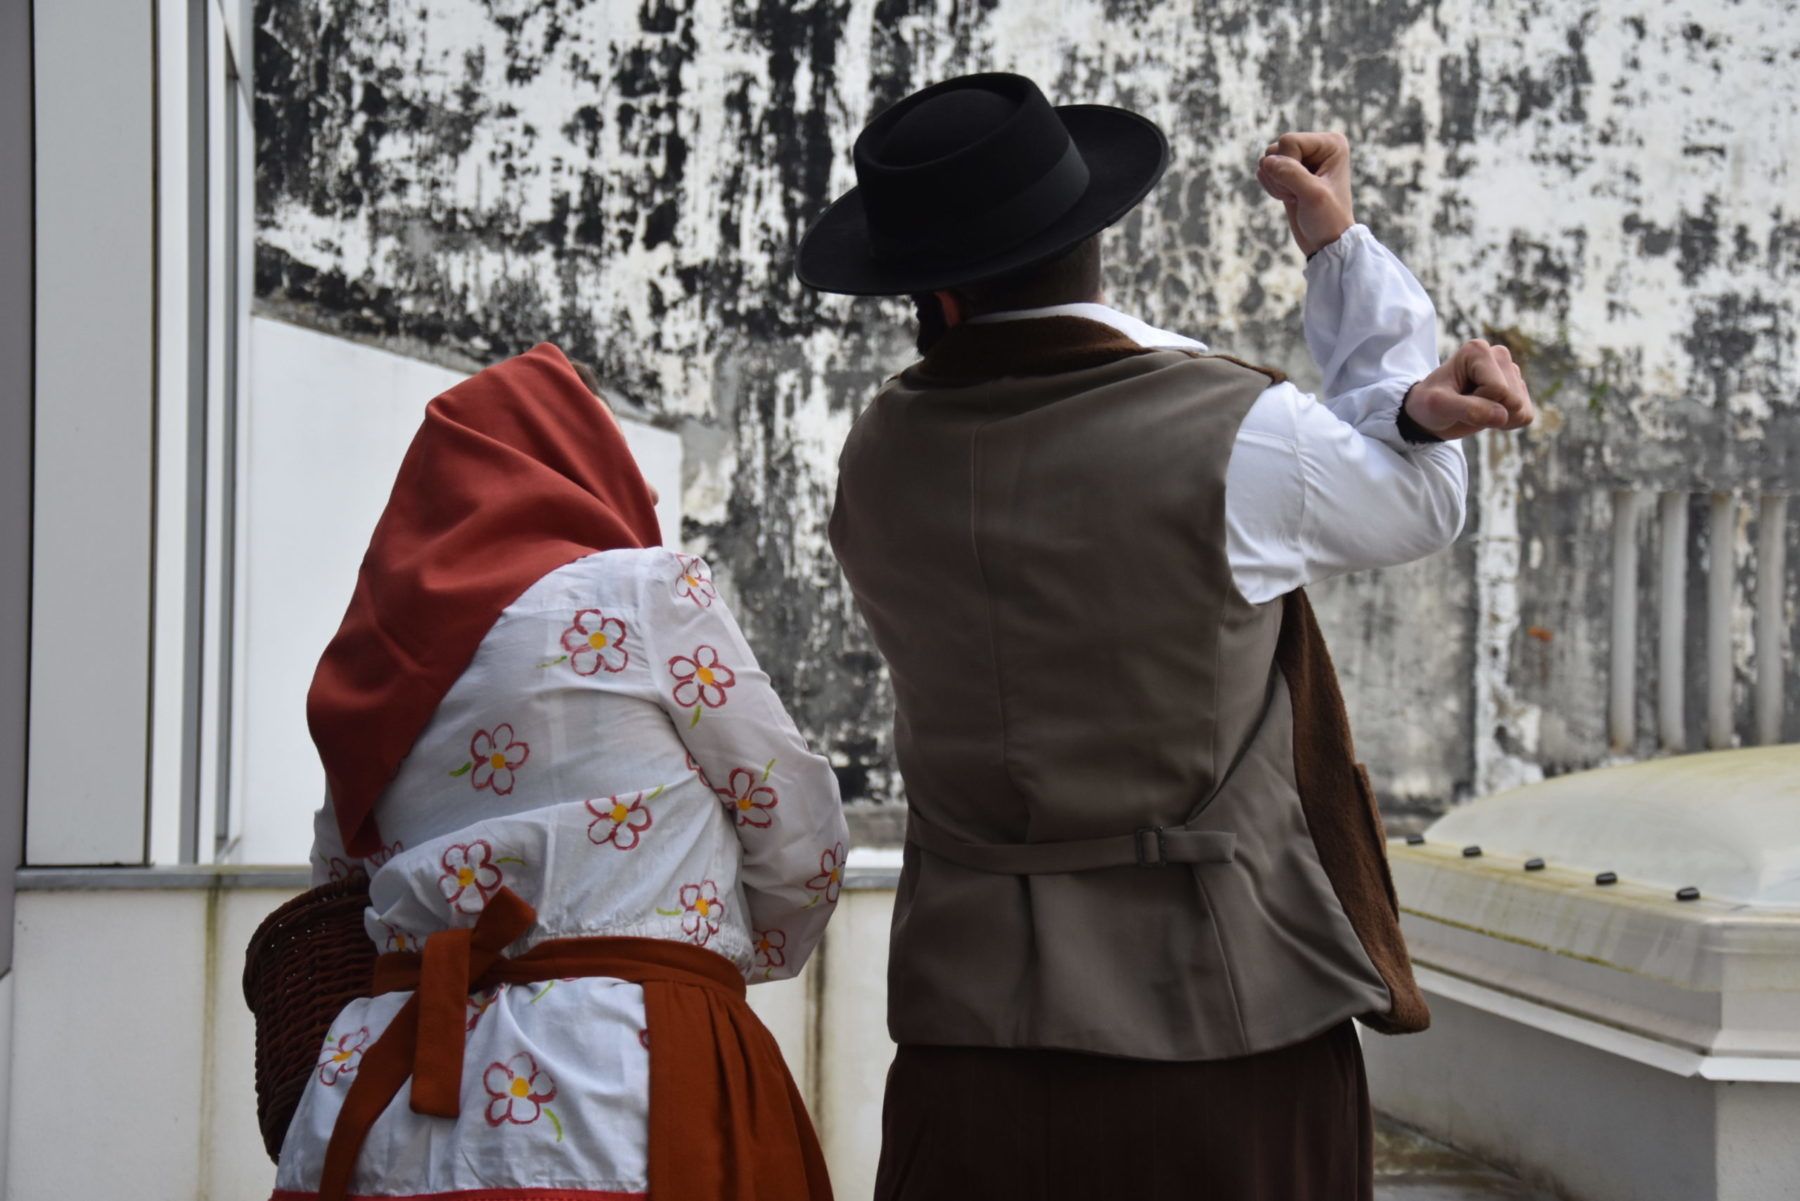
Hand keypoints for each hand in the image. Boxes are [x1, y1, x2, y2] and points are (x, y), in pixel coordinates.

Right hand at [1256, 132, 1354, 256]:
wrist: (1326, 243)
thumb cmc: (1328, 219)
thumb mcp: (1313, 196)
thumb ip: (1290, 174)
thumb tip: (1265, 161)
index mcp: (1331, 144)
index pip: (1289, 141)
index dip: (1289, 167)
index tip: (1305, 188)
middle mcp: (1317, 146)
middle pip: (1276, 149)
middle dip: (1280, 175)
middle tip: (1299, 194)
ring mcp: (1302, 158)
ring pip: (1268, 159)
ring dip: (1275, 183)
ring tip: (1294, 197)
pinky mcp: (1289, 171)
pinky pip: (1265, 169)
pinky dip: (1271, 186)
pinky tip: (1288, 197)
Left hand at [1404, 339, 1535, 440]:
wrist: (1430, 414)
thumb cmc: (1429, 405)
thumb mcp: (1438, 407)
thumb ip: (1469, 409)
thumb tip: (1503, 415)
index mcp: (1478, 350)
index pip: (1497, 388)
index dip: (1477, 402)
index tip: (1457, 397)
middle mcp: (1499, 355)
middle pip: (1512, 398)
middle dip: (1488, 409)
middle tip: (1465, 404)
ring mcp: (1511, 372)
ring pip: (1520, 408)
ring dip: (1496, 417)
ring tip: (1474, 406)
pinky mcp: (1519, 389)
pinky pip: (1526, 416)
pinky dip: (1507, 423)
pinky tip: (1488, 413)